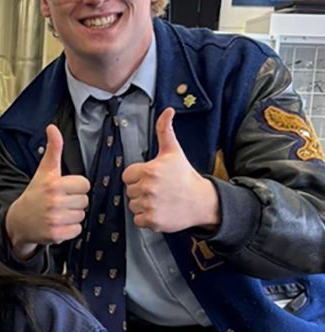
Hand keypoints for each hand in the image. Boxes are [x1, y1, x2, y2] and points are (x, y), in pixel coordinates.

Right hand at [5, 124, 90, 259]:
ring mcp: (55, 218)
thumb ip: (53, 149)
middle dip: (74, 201)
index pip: (84, 184)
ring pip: (82, 215)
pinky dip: (69, 229)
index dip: (76, 186)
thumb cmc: (35, 193)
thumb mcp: (44, 170)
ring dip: (72, 215)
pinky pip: (77, 229)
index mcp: (53, 183)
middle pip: (85, 200)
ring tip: (57, 212)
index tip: (64, 188)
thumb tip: (52, 127)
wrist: (19, 220)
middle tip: (59, 201)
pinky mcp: (57, 234)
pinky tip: (58, 223)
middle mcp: (54, 201)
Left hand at [123, 108, 219, 232]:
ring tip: (160, 200)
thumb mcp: (173, 151)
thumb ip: (164, 130)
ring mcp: (150, 205)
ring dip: (143, 204)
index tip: (152, 177)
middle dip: (141, 190)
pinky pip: (138, 220)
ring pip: (132, 205)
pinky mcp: (153, 221)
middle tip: (158, 189)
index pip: (127, 175)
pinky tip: (159, 211)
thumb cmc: (185, 176)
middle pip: (130, 190)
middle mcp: (148, 188)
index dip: (138, 176)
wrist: (203, 201)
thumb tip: (167, 111)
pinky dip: (146, 218)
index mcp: (149, 171)